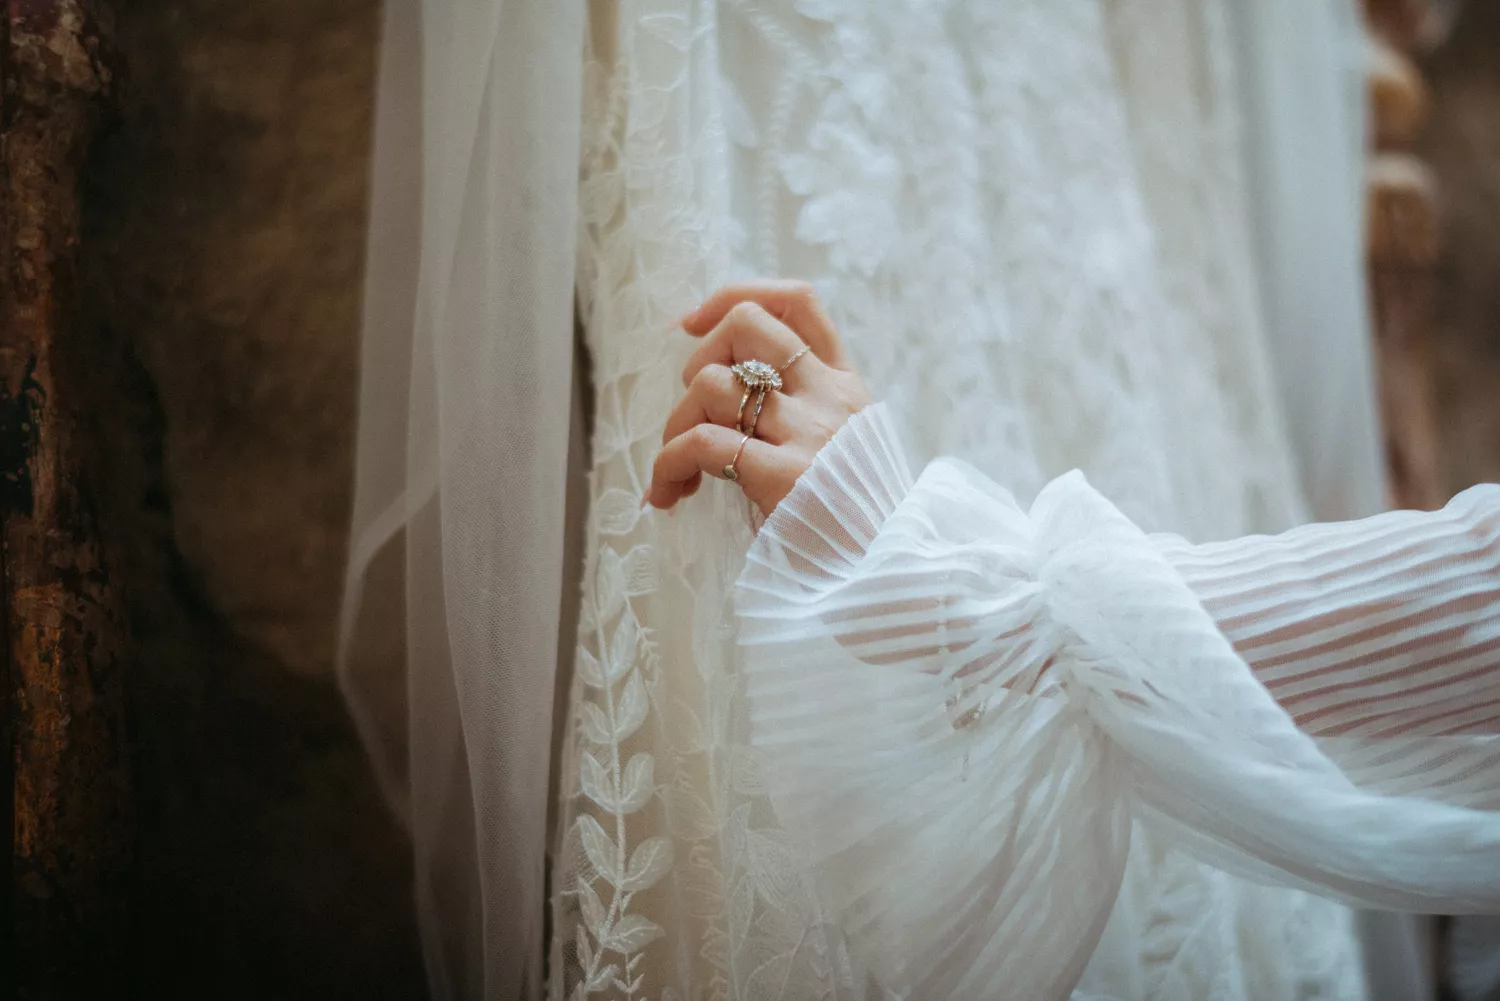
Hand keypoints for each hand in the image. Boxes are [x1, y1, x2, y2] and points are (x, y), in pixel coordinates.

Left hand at [645, 280, 871, 516]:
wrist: (894, 574)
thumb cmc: (860, 521)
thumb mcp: (852, 447)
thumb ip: (811, 411)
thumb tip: (737, 390)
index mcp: (845, 385)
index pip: (796, 302)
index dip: (732, 298)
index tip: (690, 326)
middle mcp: (828, 396)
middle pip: (745, 325)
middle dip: (698, 359)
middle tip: (694, 414)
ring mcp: (808, 433)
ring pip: (711, 383)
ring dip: (675, 424)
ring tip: (680, 468)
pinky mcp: (783, 476)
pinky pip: (700, 445)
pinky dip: (667, 465)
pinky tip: (668, 495)